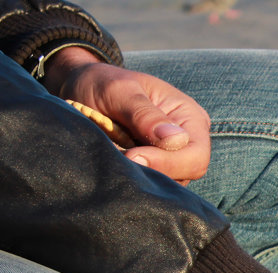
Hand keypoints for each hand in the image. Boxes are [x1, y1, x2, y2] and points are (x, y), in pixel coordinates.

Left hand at [42, 47, 210, 184]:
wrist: (82, 88)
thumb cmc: (102, 82)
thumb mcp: (119, 91)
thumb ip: (145, 115)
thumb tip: (176, 140)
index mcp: (191, 118)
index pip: (196, 156)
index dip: (168, 163)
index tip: (131, 156)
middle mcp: (189, 141)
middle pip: (184, 174)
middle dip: (151, 170)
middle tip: (118, 156)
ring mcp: (172, 158)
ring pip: (167, 183)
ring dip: (139, 175)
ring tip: (115, 154)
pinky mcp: (155, 168)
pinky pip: (150, 184)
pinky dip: (132, 178)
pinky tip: (116, 163)